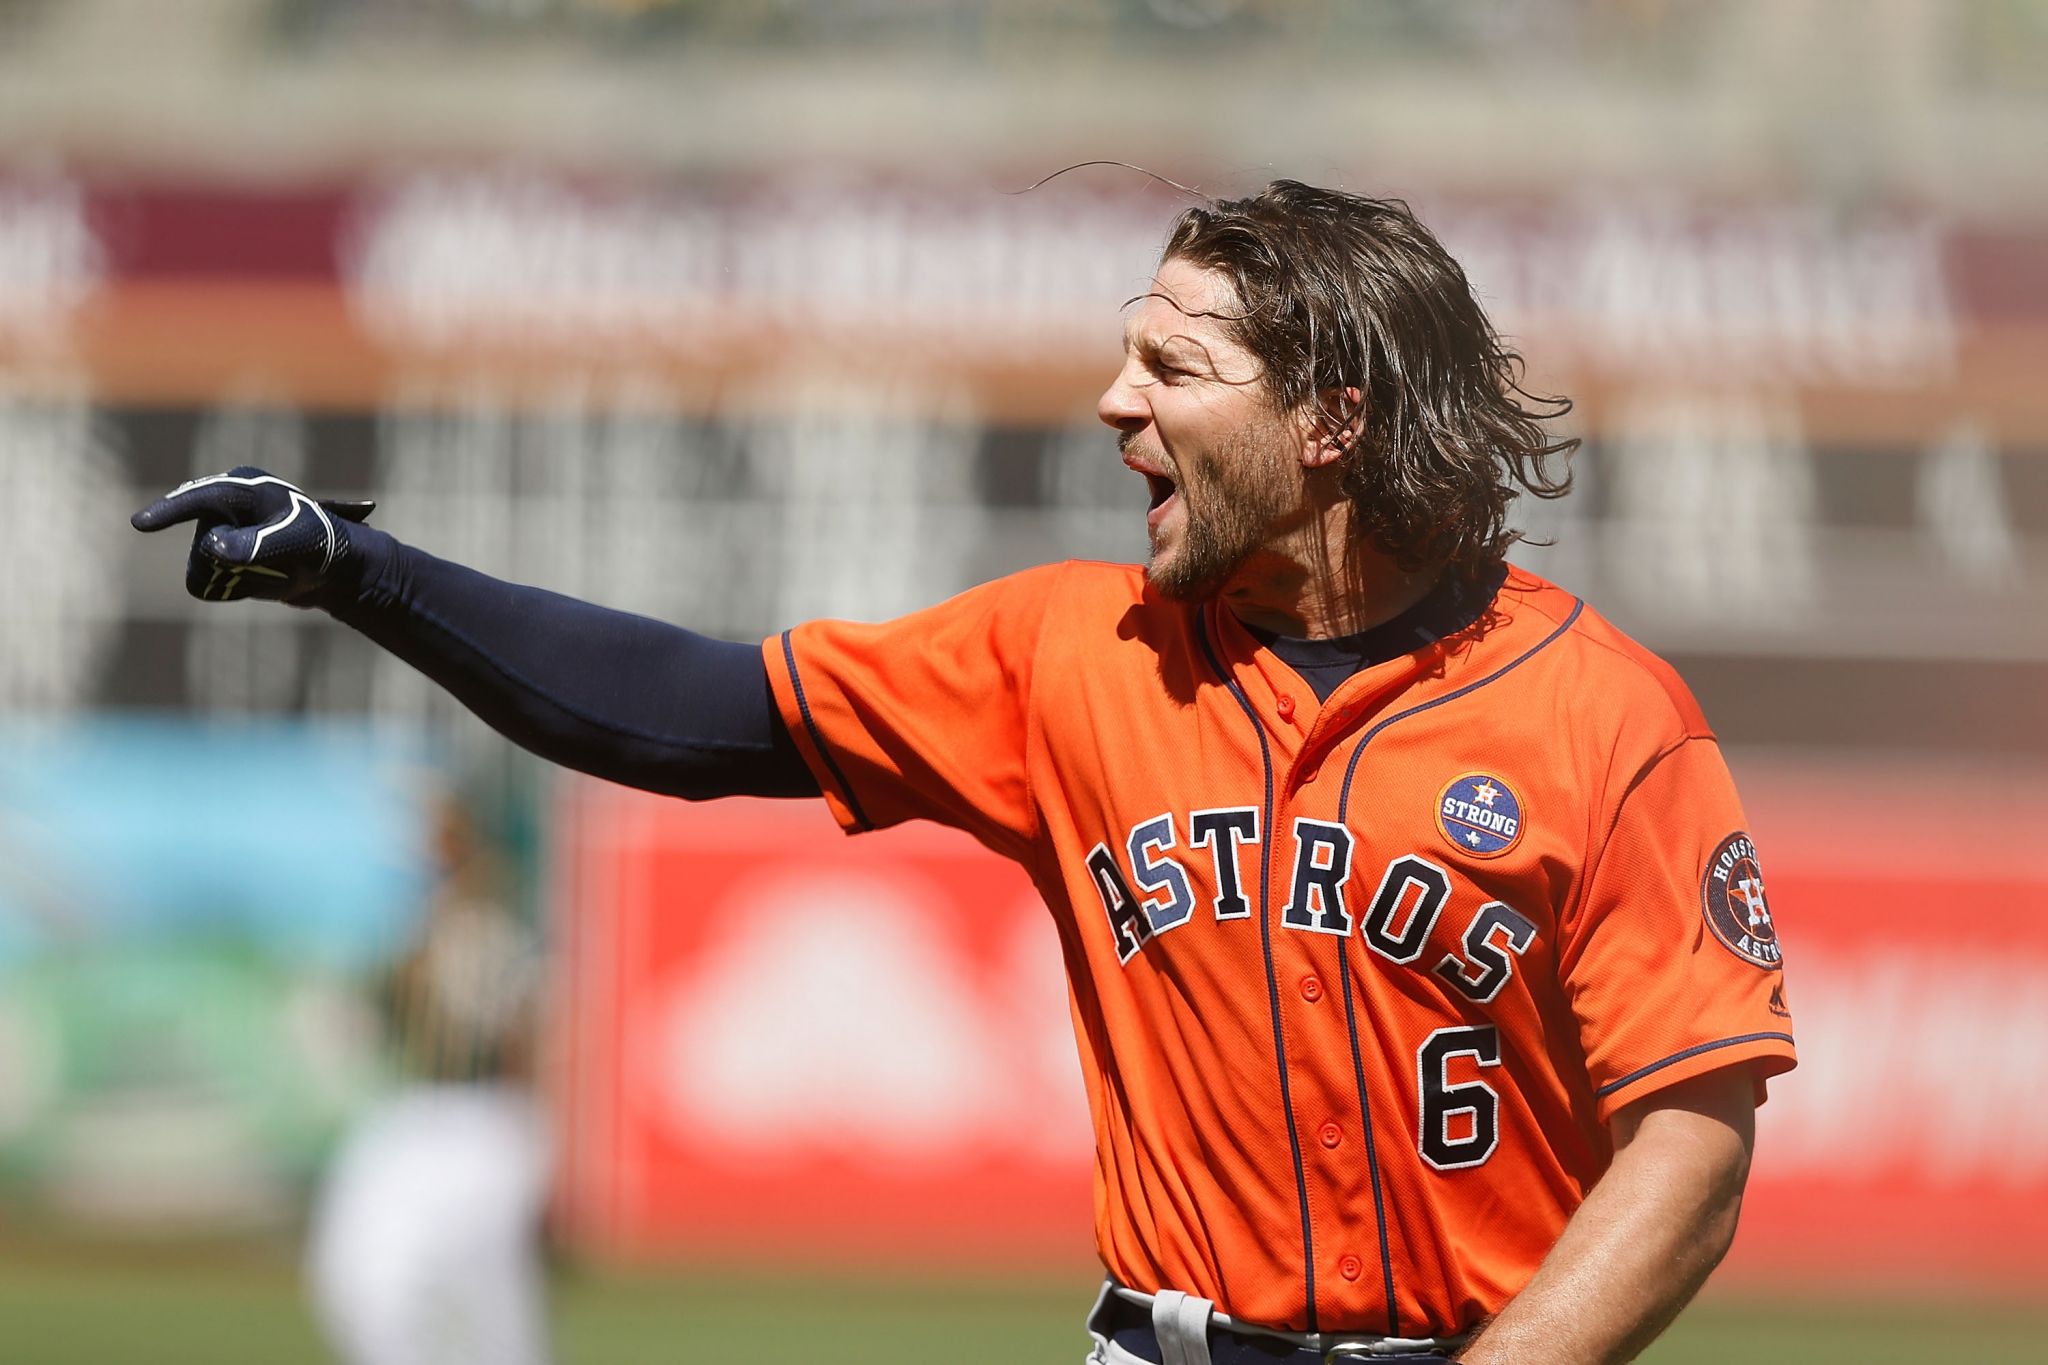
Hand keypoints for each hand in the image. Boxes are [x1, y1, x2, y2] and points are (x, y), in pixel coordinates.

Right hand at [130, 466, 376, 602]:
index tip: (140, 524)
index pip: (199, 499)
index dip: (169, 511)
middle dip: (233, 563)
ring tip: (274, 570)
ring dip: (233, 578)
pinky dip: (230, 589)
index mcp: (242, 488)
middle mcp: (224, 506)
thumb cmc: (321, 544)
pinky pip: (206, 583)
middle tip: (282, 560)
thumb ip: (255, 543)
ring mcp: (220, 532)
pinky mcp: (220, 556)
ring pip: (201, 567)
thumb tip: (214, 548)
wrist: (337, 570)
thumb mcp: (294, 540)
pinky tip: (260, 580)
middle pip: (202, 544)